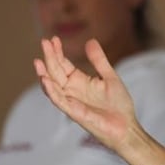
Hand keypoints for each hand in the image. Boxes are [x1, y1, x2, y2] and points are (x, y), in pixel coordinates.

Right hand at [34, 37, 139, 151]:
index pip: (63, 64)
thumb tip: (90, 41)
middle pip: (55, 72)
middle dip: (49, 57)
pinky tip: (45, 80)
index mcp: (79, 81)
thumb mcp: (110, 77)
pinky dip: (51, 91)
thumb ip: (99, 61)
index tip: (53, 38)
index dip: (57, 52)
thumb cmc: (119, 105)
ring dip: (44, 74)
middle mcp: (72, 90)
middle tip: (44, 42)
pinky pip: (59, 101)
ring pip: (52, 86)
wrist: (126, 126)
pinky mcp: (74, 112)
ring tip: (38, 61)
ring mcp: (71, 101)